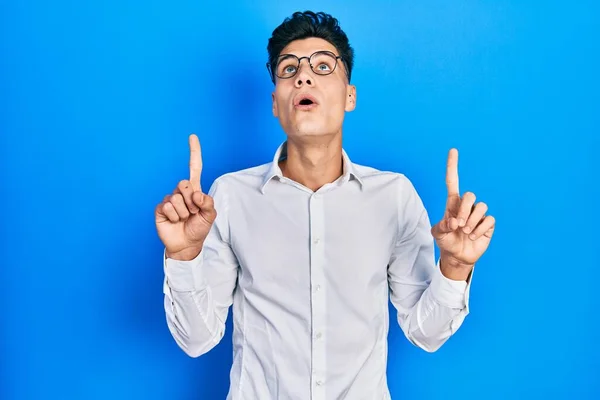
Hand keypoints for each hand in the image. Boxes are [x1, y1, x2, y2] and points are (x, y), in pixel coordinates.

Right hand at [155, 134, 216, 260]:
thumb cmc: (198, 228)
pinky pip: (168, 206)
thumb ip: (208, 203)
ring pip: (177, 198)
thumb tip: (196, 193)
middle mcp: (181, 192)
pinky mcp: (161, 208)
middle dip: (191, 201)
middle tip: (192, 212)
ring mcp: (170, 199)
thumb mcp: (210, 216)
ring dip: (183, 212)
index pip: (194, 168)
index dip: (194, 152)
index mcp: (194, 190)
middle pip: (184, 183)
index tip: (192, 137)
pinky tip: (174, 221)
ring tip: (184, 219)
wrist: (186, 245)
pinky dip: (174, 216)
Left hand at [431, 149, 495, 275]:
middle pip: (470, 195)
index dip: (452, 166)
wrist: (457, 256)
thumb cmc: (446, 241)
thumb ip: (442, 227)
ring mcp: (478, 214)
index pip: (453, 181)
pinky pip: (489, 220)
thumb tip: (455, 222)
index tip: (453, 150)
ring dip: (472, 221)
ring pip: (481, 207)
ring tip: (466, 232)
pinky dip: (480, 230)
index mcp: (452, 203)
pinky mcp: (488, 223)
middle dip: (464, 210)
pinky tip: (474, 236)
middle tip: (458, 225)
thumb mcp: (438, 234)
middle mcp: (466, 206)